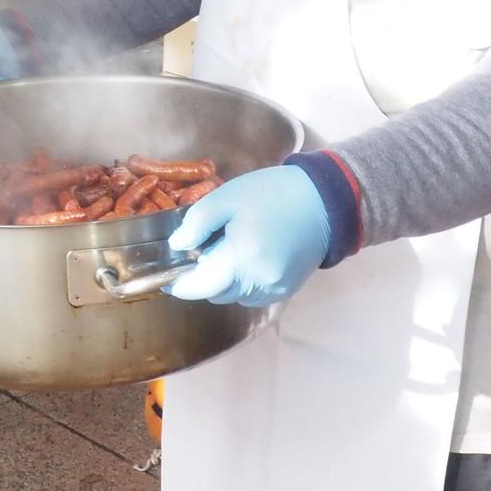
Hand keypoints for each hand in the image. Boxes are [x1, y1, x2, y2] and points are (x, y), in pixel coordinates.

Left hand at [164, 165, 330, 307]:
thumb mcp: (227, 198)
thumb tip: (177, 246)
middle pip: (215, 293)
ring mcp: (275, 290)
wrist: (324, 200)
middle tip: (203, 248)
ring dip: (222, 280)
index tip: (166, 277)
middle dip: (202, 277)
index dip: (180, 284)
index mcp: (243, 259)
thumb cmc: (273, 194)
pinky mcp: (286, 290)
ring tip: (227, 248)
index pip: (200, 287)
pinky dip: (241, 281)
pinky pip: (251, 294)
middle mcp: (260, 282)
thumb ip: (197, 223)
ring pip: (233, 296)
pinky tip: (246, 255)